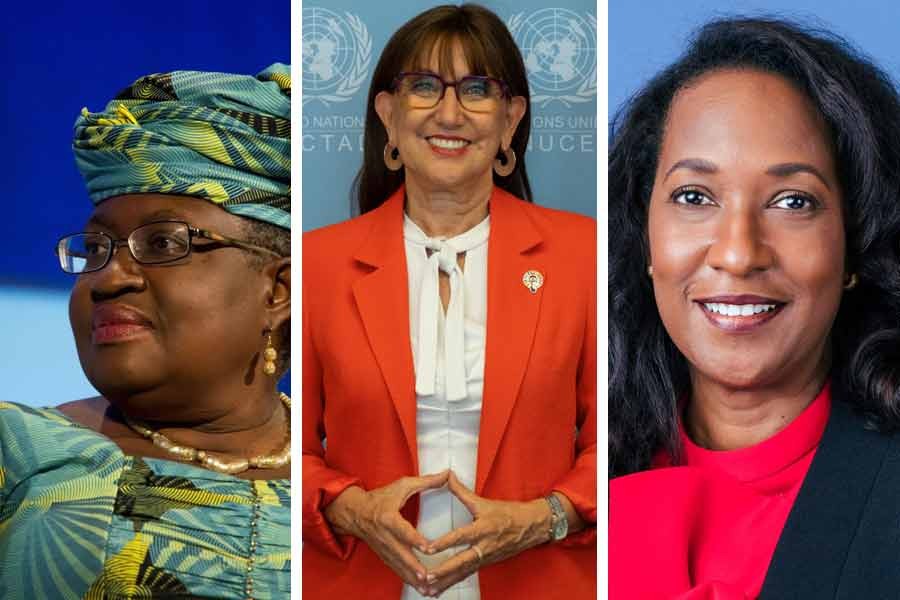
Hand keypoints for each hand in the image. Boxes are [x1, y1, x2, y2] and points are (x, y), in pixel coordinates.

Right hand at [324, 470, 450, 592]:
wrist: (355, 512)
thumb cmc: (381, 498)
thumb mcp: (402, 486)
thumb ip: (426, 482)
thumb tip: (447, 475)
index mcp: (388, 518)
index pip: (403, 531)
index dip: (415, 540)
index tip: (428, 547)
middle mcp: (385, 536)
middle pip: (401, 554)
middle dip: (414, 567)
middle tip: (428, 576)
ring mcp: (384, 548)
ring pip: (399, 566)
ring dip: (412, 578)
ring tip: (428, 588)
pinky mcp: (384, 556)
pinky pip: (397, 570)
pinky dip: (408, 579)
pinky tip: (420, 588)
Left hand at [421, 471, 550, 596]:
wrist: (532, 527)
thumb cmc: (509, 513)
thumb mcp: (484, 502)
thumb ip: (462, 491)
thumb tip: (447, 476)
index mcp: (483, 529)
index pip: (460, 537)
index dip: (444, 543)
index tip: (428, 548)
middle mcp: (484, 546)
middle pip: (461, 561)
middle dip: (443, 571)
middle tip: (427, 577)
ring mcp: (485, 558)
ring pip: (463, 572)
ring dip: (446, 582)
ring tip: (429, 589)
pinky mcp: (485, 564)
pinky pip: (467, 575)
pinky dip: (453, 583)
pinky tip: (440, 590)